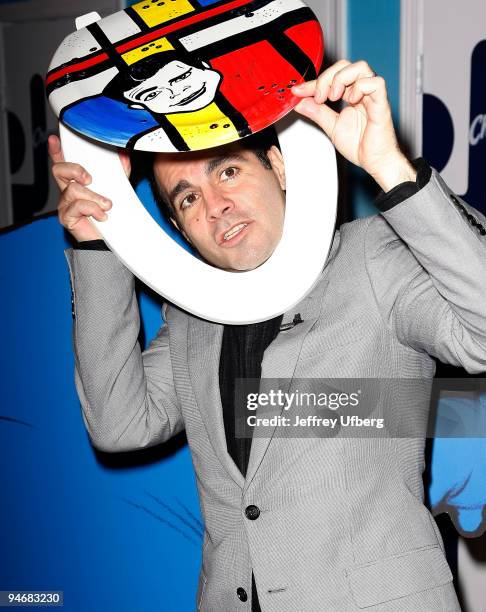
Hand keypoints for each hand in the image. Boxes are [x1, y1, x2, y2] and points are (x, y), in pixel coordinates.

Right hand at [48, 135, 130, 241]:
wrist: (113, 239)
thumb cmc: (111, 213)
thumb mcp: (118, 187)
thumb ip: (119, 170)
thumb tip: (123, 154)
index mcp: (76, 182)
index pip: (63, 163)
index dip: (56, 151)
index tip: (55, 139)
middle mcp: (67, 192)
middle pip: (58, 170)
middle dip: (75, 169)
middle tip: (90, 179)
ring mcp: (65, 205)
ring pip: (72, 190)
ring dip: (93, 196)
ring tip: (107, 205)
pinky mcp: (67, 218)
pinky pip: (77, 207)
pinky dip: (93, 209)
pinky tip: (103, 216)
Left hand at [291, 60, 415, 191]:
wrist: (374, 162)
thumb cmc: (359, 145)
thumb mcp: (331, 126)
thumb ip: (317, 112)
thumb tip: (300, 102)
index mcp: (350, 94)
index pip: (331, 78)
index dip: (313, 82)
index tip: (298, 91)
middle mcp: (362, 91)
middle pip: (345, 65)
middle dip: (326, 77)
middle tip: (319, 97)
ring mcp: (373, 96)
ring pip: (361, 67)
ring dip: (341, 79)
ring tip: (333, 98)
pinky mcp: (382, 103)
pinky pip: (376, 83)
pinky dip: (360, 87)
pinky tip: (352, 101)